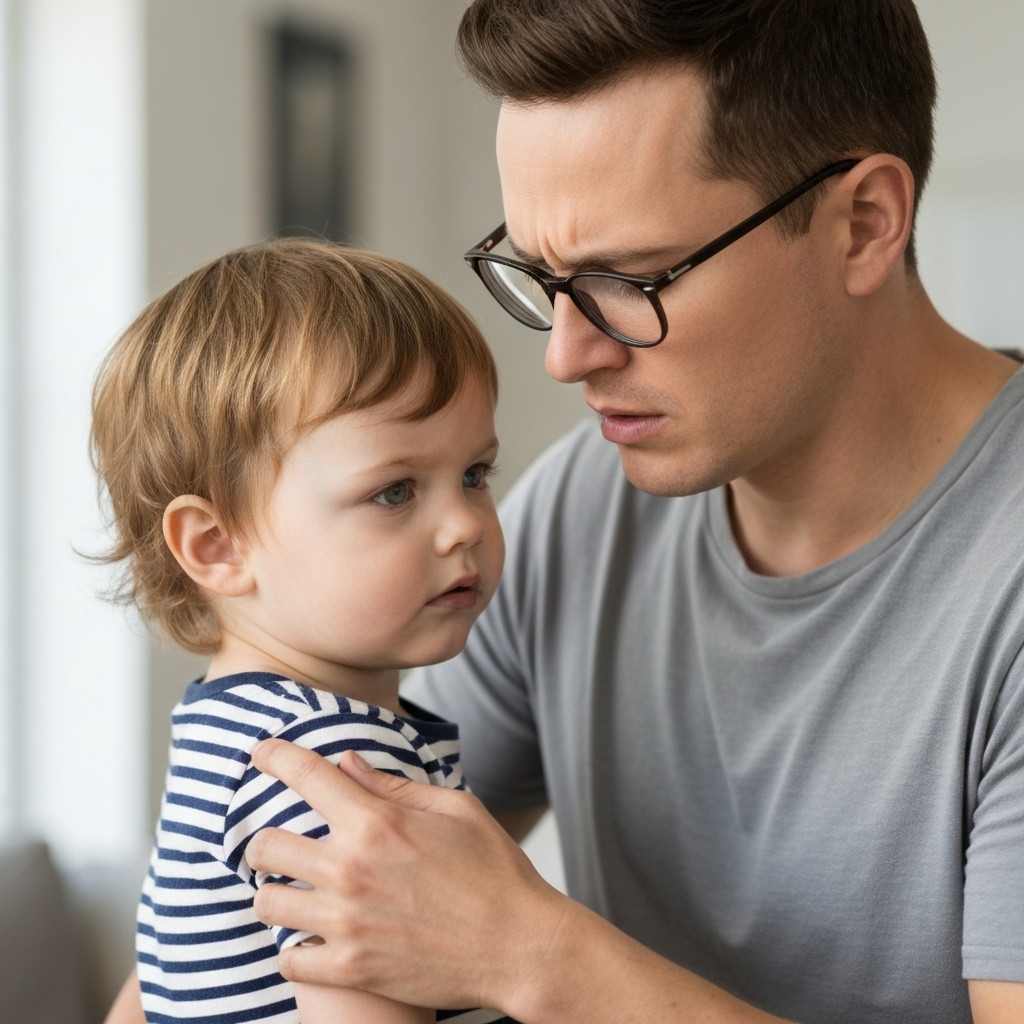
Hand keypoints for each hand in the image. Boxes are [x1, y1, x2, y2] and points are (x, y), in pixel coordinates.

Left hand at [247, 740, 571, 1015]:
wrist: (520, 947)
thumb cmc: (495, 871)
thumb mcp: (456, 810)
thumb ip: (395, 786)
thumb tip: (347, 762)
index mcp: (377, 822)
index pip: (307, 775)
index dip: (276, 755)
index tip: (262, 753)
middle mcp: (351, 869)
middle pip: (265, 845)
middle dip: (265, 841)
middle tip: (279, 846)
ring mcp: (346, 923)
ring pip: (267, 903)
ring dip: (277, 894)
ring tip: (295, 894)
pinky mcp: (351, 969)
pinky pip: (289, 960)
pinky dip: (296, 950)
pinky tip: (314, 941)